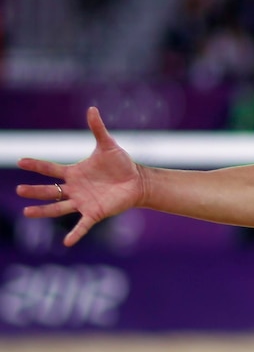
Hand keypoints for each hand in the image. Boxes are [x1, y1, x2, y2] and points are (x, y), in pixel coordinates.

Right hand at [16, 106, 143, 246]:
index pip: (51, 169)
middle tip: (19, 191)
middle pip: (50, 191)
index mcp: (74, 173)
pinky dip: (75, 234)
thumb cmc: (121, 164)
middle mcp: (74, 189)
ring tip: (27, 212)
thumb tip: (92, 108)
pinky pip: (82, 225)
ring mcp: (82, 202)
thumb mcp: (108, 145)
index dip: (37, 165)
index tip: (21, 161)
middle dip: (35, 191)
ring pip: (58, 208)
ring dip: (43, 211)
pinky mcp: (94, 213)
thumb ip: (98, 129)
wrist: (137, 181)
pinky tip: (66, 243)